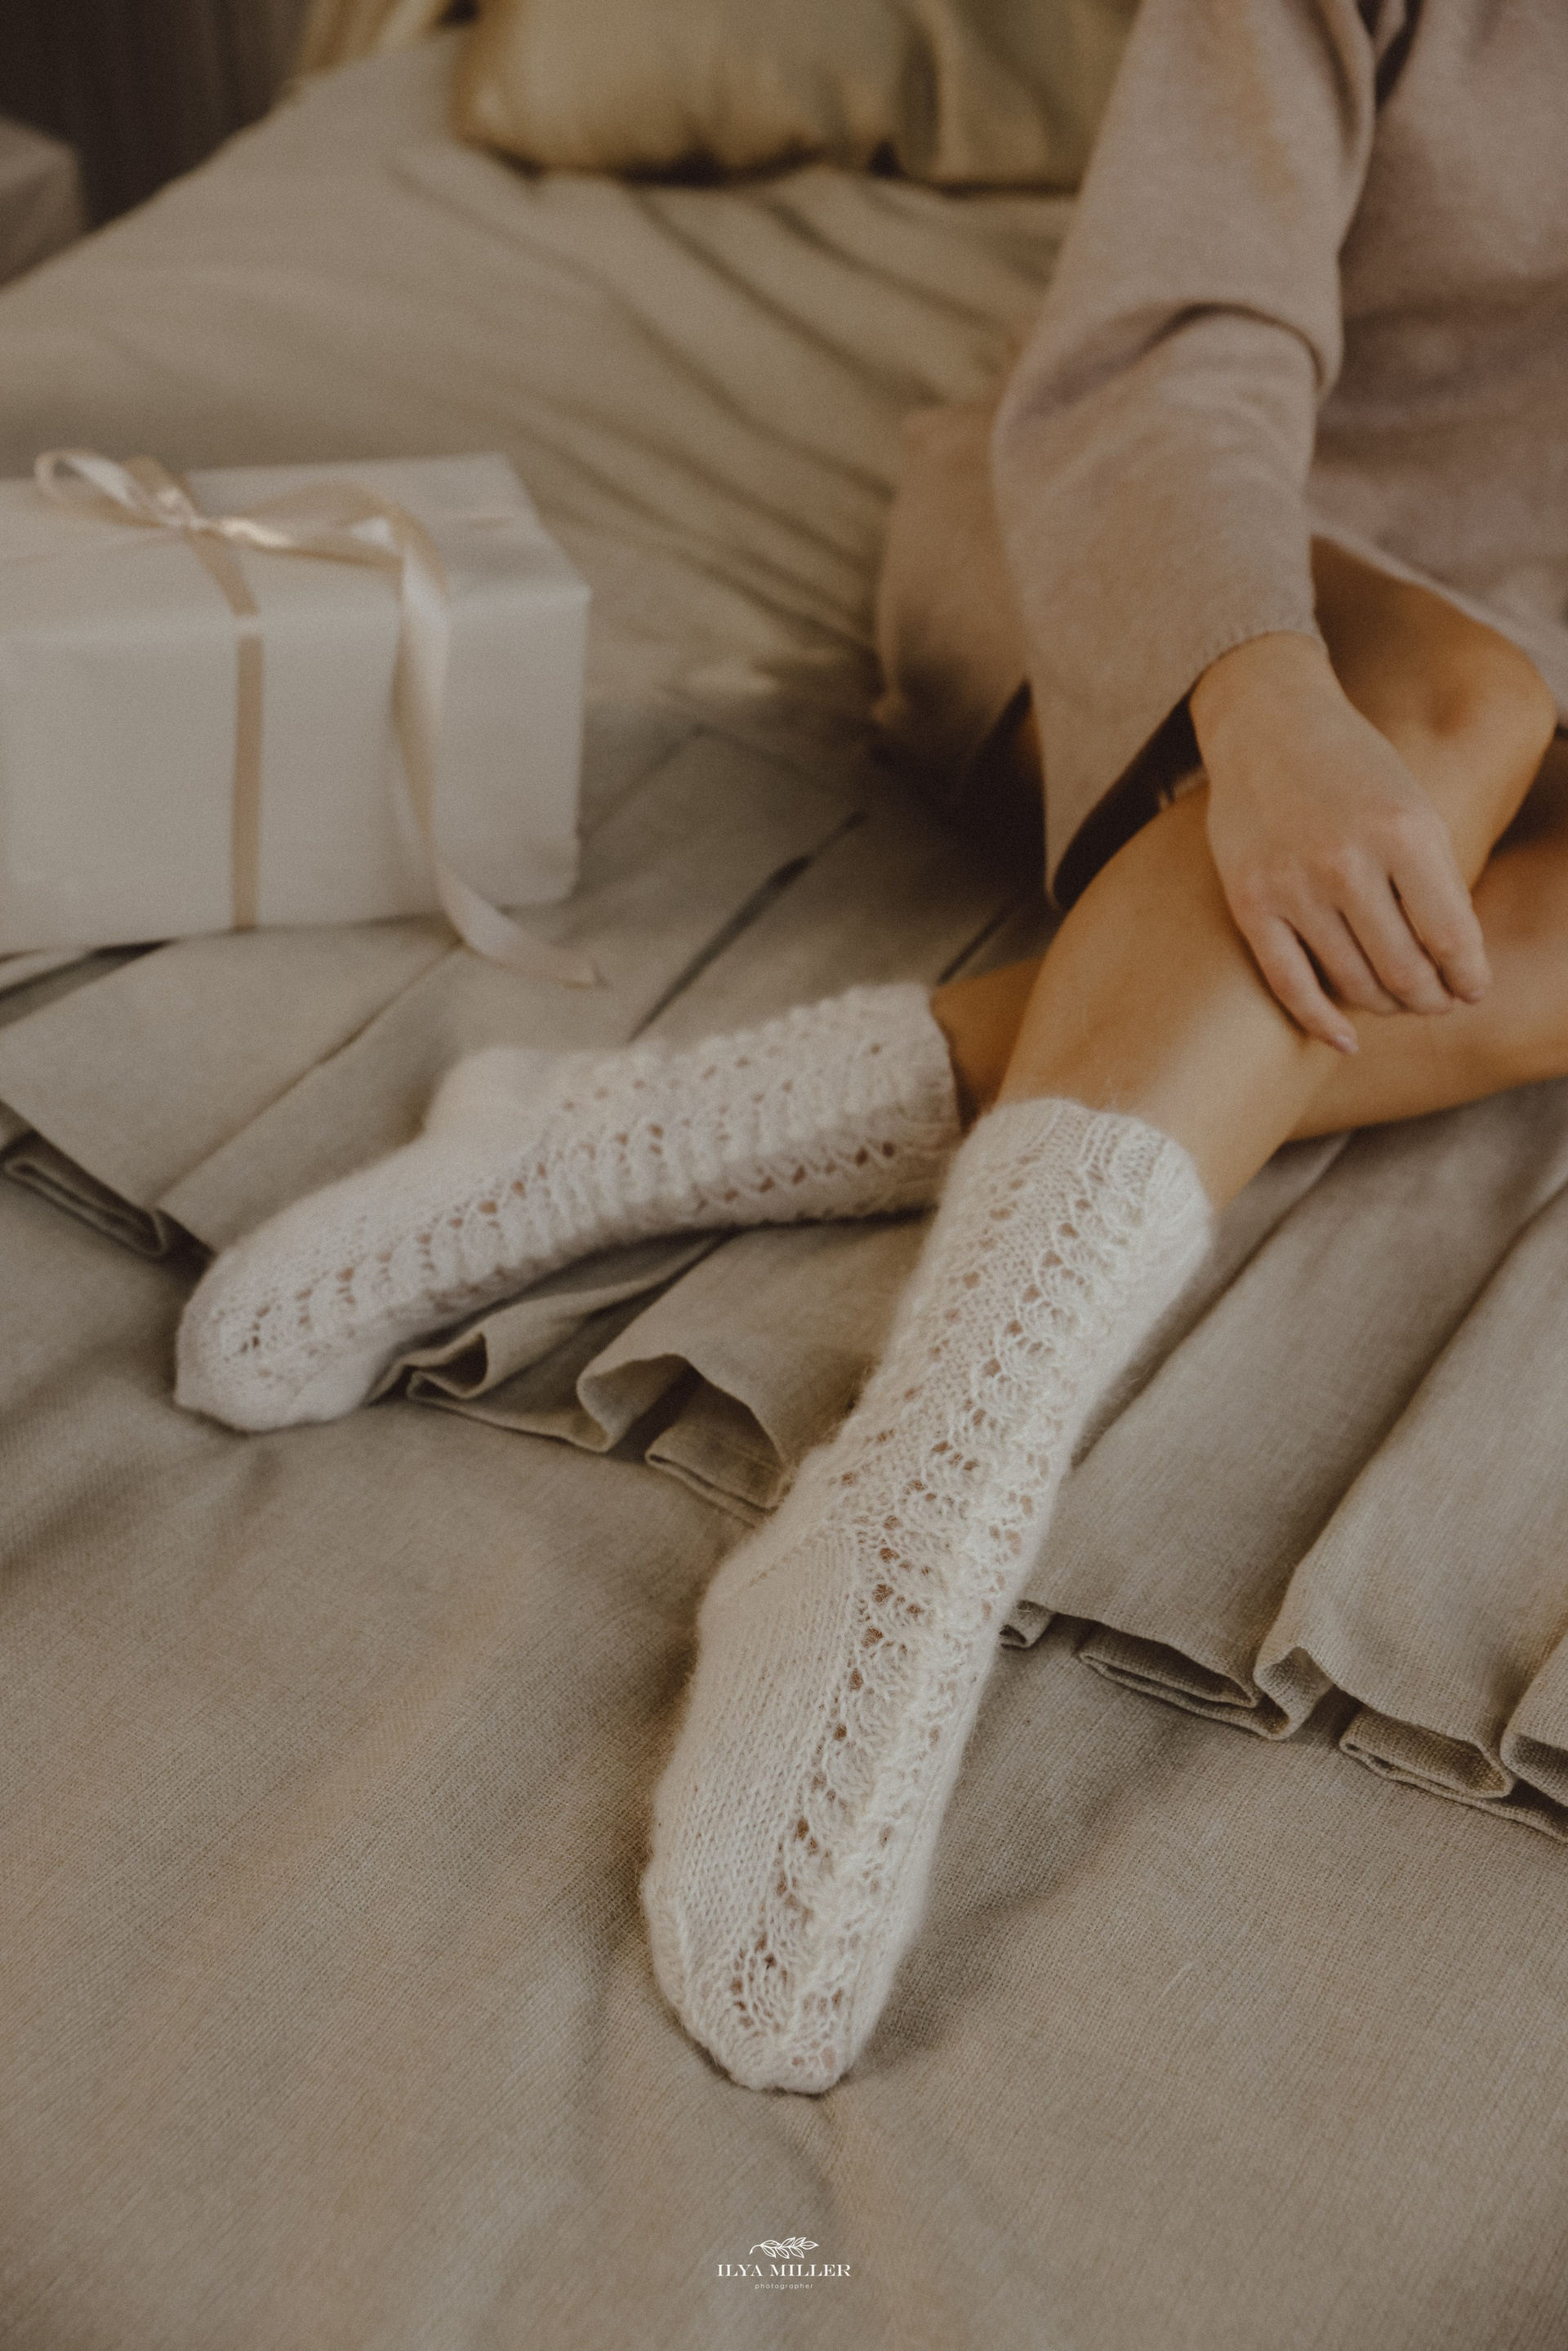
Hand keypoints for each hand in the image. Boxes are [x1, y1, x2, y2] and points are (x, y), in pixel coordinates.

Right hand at [1191, 633, 1490, 1052]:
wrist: (1266, 726)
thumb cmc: (1352, 769)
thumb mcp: (1413, 807)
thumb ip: (1436, 882)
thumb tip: (1455, 967)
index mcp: (1403, 831)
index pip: (1451, 937)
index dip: (1469, 977)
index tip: (1472, 989)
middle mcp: (1347, 861)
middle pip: (1405, 970)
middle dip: (1430, 998)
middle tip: (1435, 1001)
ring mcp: (1294, 885)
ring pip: (1353, 983)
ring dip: (1384, 1006)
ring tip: (1395, 1002)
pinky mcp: (1251, 903)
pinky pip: (1290, 985)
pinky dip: (1322, 1023)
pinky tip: (1346, 1040)